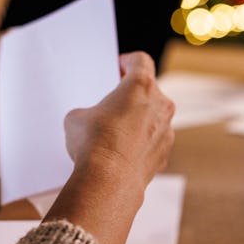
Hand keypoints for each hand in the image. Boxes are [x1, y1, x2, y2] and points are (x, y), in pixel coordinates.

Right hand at [47, 52, 174, 243]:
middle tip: (114, 101)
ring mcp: (166, 131)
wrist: (108, 181)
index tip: (119, 67)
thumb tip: (91, 122)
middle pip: (150, 90)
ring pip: (154, 118)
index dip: (128, 62)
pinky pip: (153, 142)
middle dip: (132, 95)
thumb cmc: (93, 143)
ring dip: (138, 121)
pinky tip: (121, 153)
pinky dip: (140, 144)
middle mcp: (161, 105)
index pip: (141, 61)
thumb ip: (89, 112)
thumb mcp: (77, 118)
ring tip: (115, 131)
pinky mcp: (164, 155)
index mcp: (141, 85)